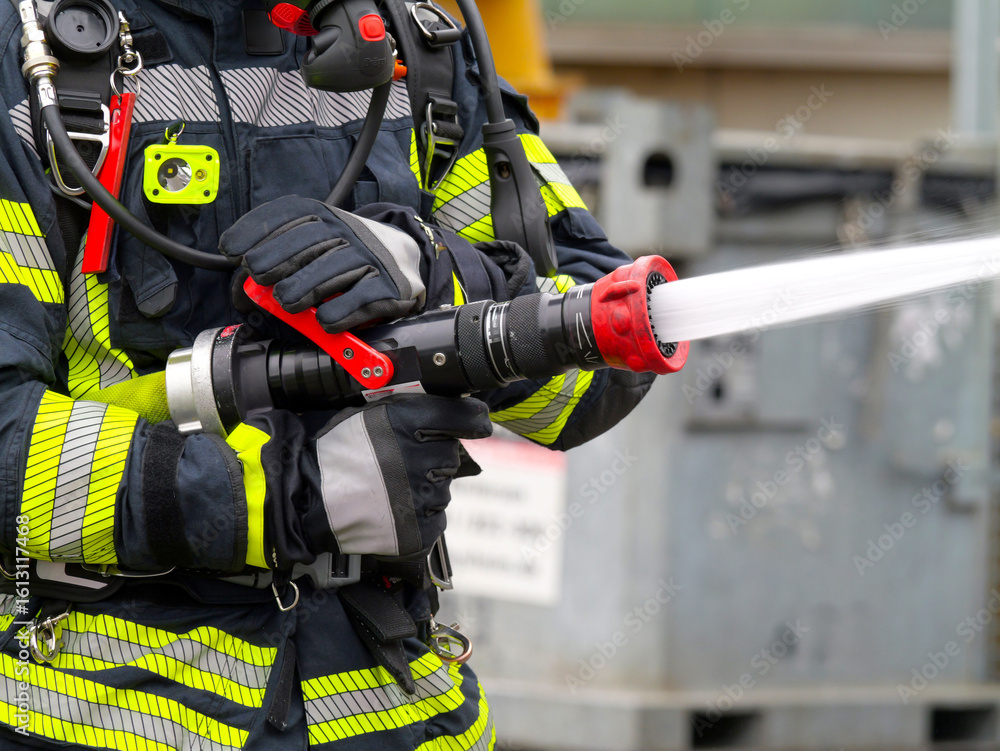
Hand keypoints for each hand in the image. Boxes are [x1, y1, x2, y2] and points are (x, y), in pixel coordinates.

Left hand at [219, 195, 425, 332]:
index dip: (257, 229)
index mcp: (328, 216)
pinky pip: (363, 298)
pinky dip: (341, 311)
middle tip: (258, 276)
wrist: (406, 260)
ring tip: (286, 302)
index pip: (290, 214)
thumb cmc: (350, 257)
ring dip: (305, 287)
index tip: (231, 249)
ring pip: (335, 268)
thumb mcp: (320, 245)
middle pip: (310, 240)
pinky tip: (324, 320)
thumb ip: (286, 257)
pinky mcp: (391, 286)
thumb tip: (244, 287)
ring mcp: (372, 258)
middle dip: (278, 257)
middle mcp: (350, 231)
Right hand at [303, 395, 492, 557]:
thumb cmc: (331, 453)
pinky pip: (434, 518)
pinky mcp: (419, 529)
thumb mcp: (366, 413)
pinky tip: (391, 509)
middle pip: (450, 455)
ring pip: (442, 488)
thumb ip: (408, 410)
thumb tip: (445, 408)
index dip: (472, 418)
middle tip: (397, 463)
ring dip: (423, 487)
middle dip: (430, 457)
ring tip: (387, 489)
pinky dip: (419, 515)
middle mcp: (420, 458)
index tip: (478, 423)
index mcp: (407, 422)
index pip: (463, 416)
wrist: (302, 498)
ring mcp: (421, 497)